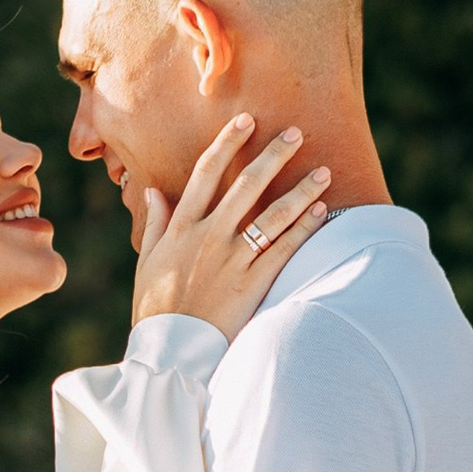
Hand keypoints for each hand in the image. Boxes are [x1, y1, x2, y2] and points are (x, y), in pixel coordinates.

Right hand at [131, 115, 330, 337]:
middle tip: (296, 133)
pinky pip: (283, 251)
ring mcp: (231, 260)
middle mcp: (208, 237)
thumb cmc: (155, 308)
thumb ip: (157, 223)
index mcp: (181, 227)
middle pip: (245, 185)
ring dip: (301, 191)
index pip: (207, 172)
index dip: (228, 142)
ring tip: (324, 172)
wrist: (169, 351)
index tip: (246, 120)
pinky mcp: (251, 284)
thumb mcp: (148, 262)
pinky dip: (303, 229)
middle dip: (273, 156)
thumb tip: (154, 192)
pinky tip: (321, 211)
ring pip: (272, 216)